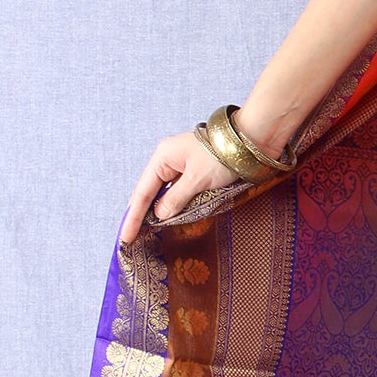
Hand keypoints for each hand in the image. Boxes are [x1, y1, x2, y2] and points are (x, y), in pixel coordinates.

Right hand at [120, 131, 236, 248]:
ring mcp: (180, 164)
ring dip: (155, 210)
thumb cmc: (223, 156)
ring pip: (162, 192)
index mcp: (163, 157)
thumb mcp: (197, 180)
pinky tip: (166, 217)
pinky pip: (176, 190)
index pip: (143, 191)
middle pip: (148, 191)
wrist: (250, 140)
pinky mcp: (193, 170)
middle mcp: (168, 159)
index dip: (134, 216)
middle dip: (140, 213)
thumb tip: (160, 215)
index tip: (125, 236)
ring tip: (142, 231)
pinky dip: (170, 204)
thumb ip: (176, 199)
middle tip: (129, 237)